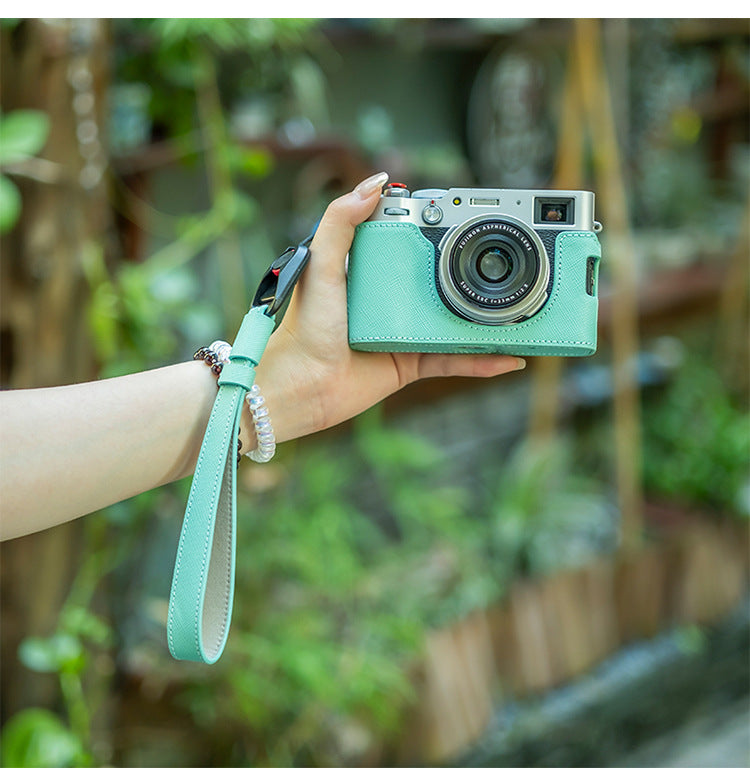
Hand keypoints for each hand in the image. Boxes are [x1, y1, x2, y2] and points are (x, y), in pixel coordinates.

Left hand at [251, 172, 525, 444]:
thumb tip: (375, 183)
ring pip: (454, 322)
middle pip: (442, 282)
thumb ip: (340, 221)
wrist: (301, 386)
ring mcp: (403, 332)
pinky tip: (508, 357)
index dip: (441, 232)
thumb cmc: (303, 329)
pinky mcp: (410, 364)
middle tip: (509, 262)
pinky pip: (452, 360)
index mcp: (371, 272)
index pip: (412, 245)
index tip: (472, 219)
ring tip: (520, 310)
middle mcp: (390, 299)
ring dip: (487, 320)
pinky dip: (481, 362)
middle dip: (476, 274)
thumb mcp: (321, 265)